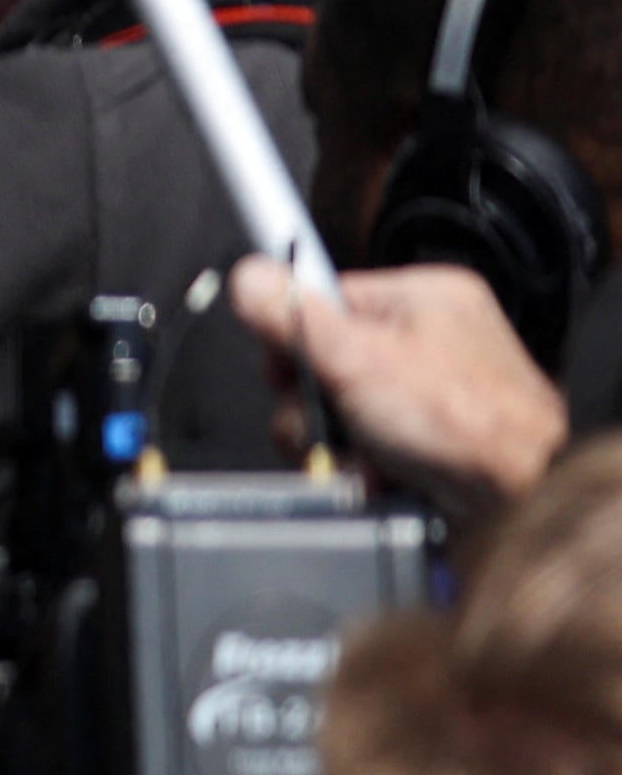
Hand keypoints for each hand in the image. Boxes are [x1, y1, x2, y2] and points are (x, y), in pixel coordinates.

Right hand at [234, 259, 570, 521]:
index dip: (295, 332)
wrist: (523, 498)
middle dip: (315, 401)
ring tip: (361, 455)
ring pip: (341, 406)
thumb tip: (251, 276)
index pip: (325, 296)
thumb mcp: (359, 359)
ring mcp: (430, 391)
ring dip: (336, 440)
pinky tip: (376, 472)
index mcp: (424, 299)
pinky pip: (367, 439)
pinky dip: (361, 462)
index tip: (279, 357)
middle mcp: (430, 340)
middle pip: (325, 357)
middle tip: (331, 420)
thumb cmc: (470, 424)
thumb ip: (295, 316)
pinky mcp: (427, 436)